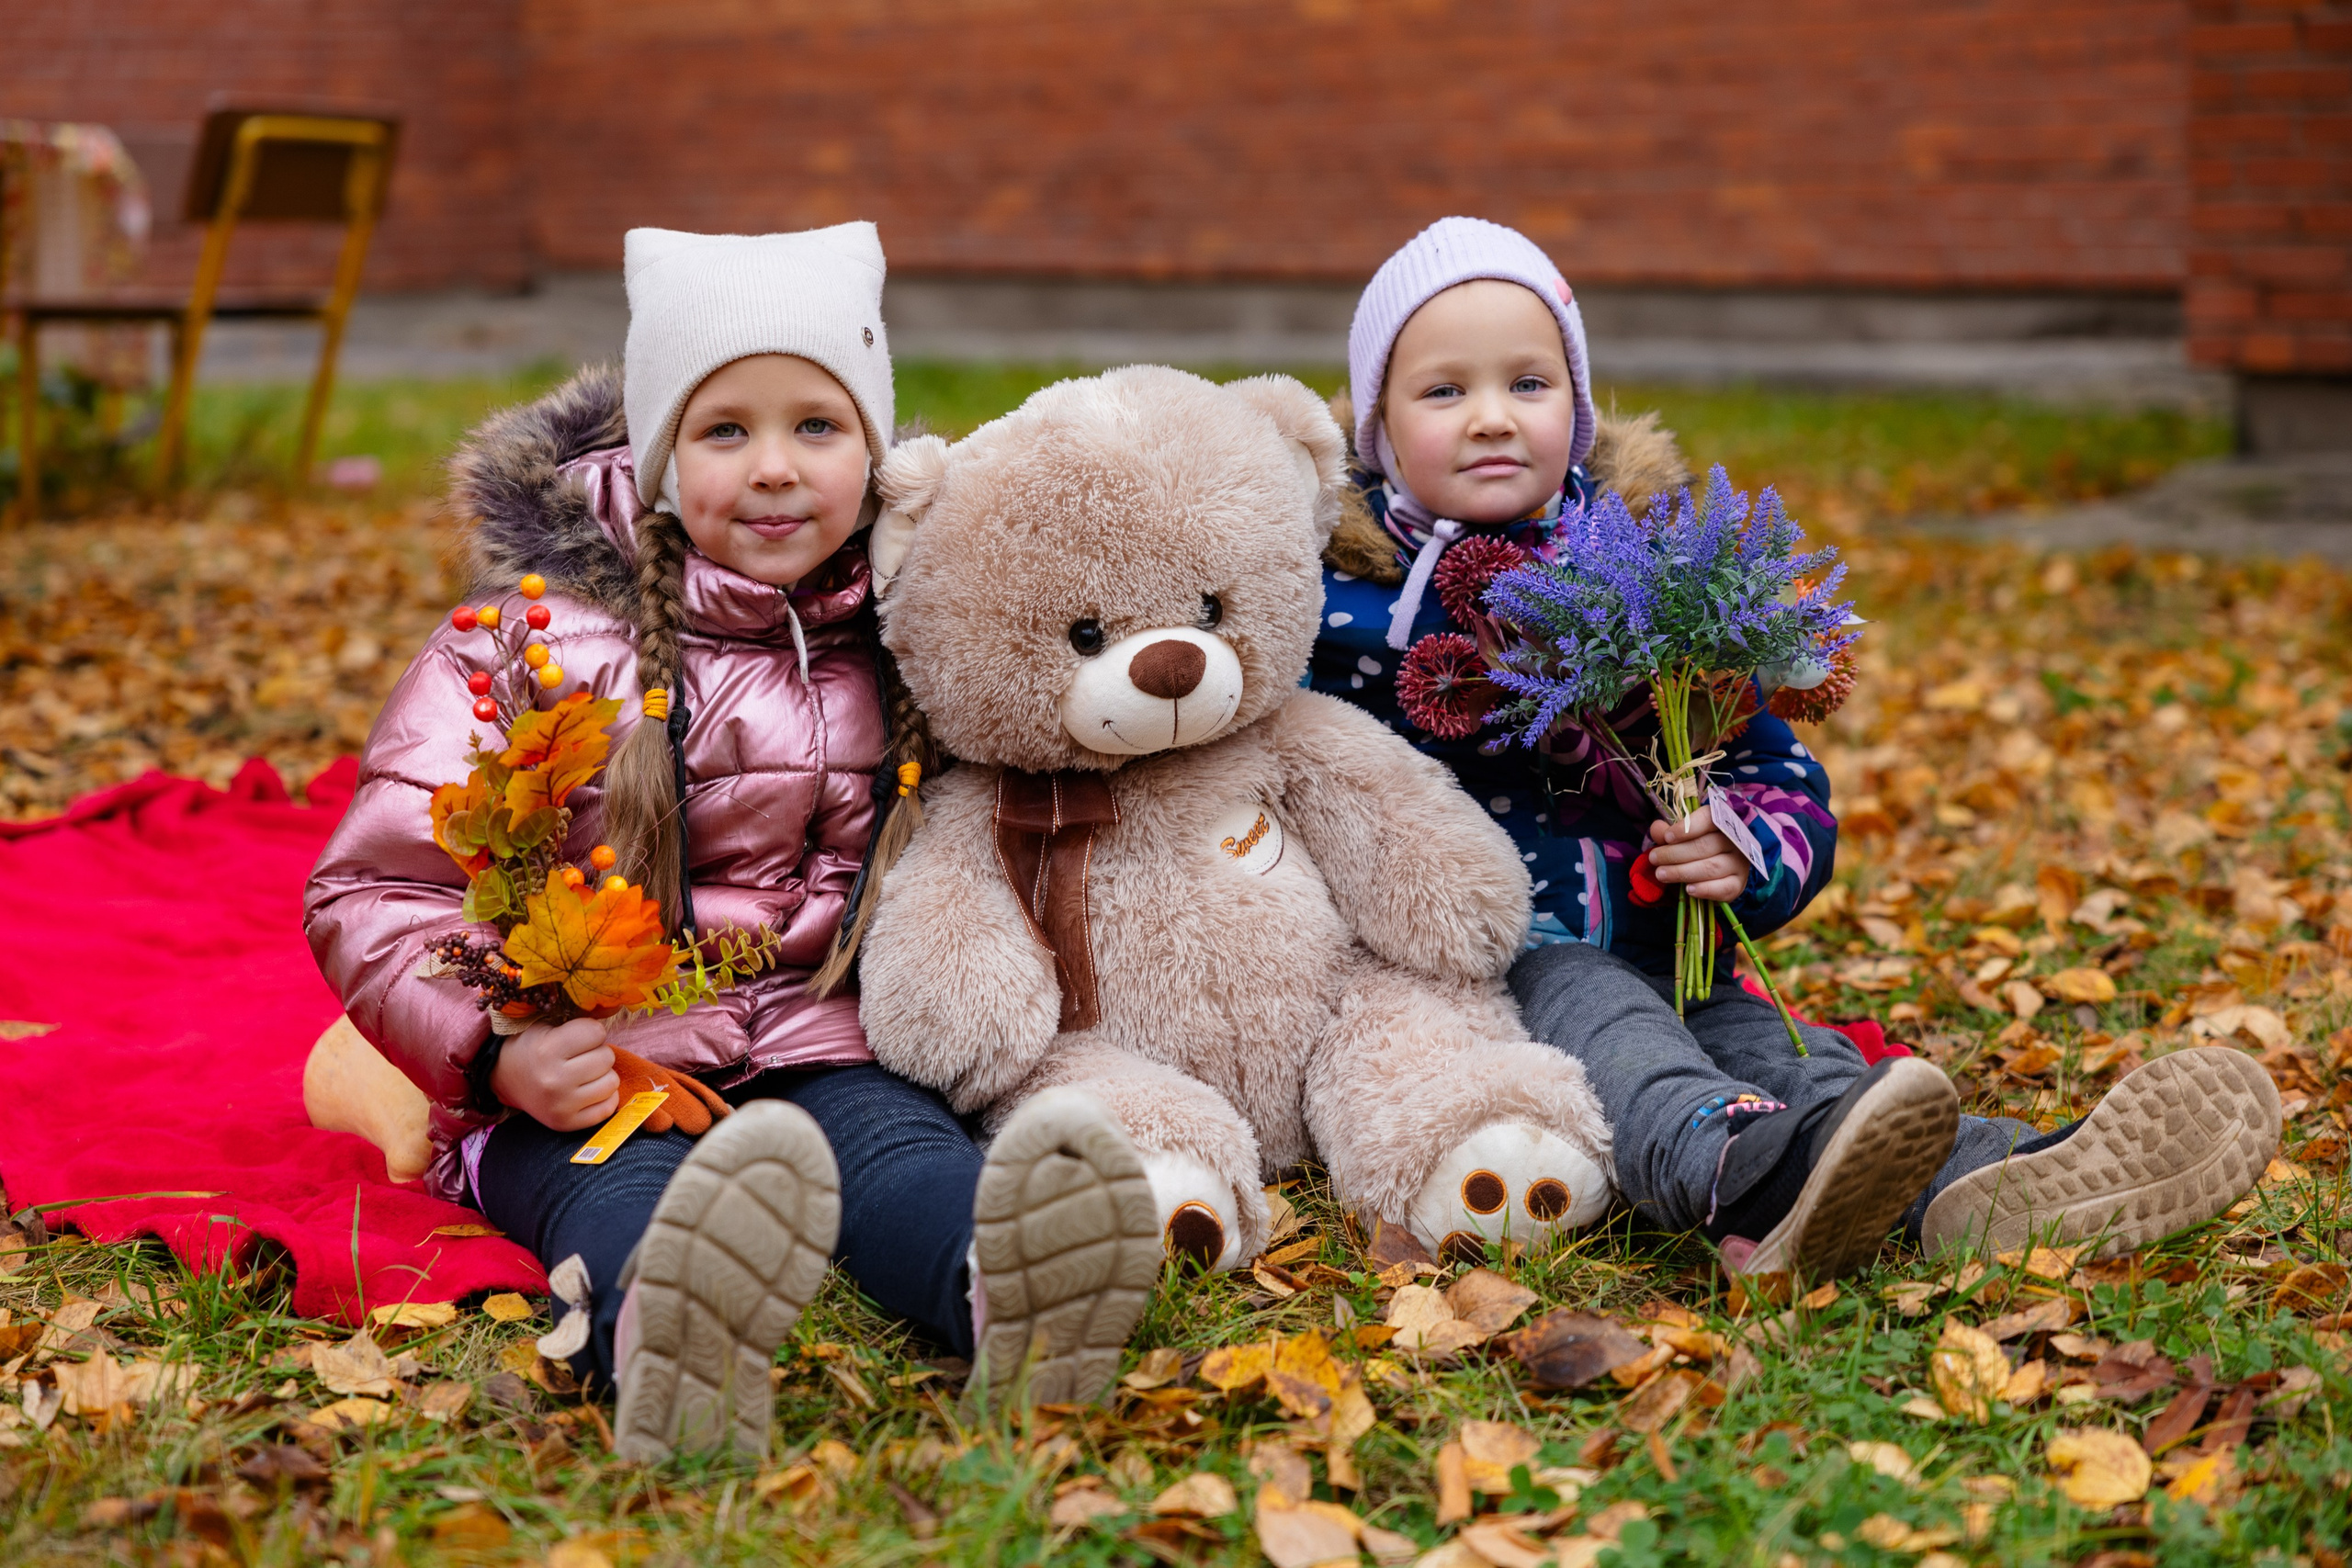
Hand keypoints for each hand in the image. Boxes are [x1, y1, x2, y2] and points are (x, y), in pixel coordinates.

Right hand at [491, 1016, 618, 1130]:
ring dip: (602, 1075)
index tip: (577, 1037)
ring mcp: (561, 1105)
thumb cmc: (532, 1046)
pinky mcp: (567, 1123)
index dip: (590, 1031)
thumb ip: (581, 1016)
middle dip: (597, 1052)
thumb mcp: (548, 1024)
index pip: (596, 1032)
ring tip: (582, 1072)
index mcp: (548, 1050)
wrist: (505, 1078)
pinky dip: (603, 1096)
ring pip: (612, 1082)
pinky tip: (586, 1090)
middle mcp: (554, 1080)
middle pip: (607, 1057)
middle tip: (579, 1056)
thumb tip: (617, 1006)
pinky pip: (608, 1107)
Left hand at [1647, 805, 1750, 902]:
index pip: (1709, 818)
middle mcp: (1735, 841)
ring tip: (1661, 874)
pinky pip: (1723, 888)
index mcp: (1721, 822)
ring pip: (1711, 868)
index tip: (1667, 837)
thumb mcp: (1679, 836)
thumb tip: (1657, 829)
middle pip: (1705, 846)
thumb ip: (1666, 832)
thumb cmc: (1695, 847)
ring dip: (1682, 872)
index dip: (1686, 828)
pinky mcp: (1738, 884)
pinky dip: (1704, 889)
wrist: (1715, 871)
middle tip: (1654, 858)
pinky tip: (1688, 889)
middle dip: (1674, 853)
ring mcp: (1739, 863)